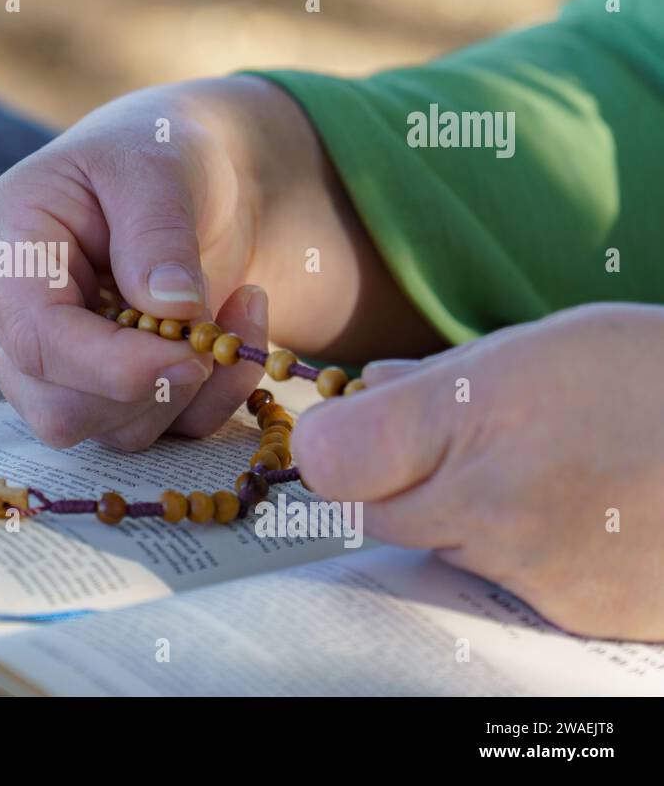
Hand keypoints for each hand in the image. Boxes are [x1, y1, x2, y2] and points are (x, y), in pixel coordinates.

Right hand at [0, 78, 274, 449]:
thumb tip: (171, 310)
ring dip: (190, 393)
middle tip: (213, 336)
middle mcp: (15, 320)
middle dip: (149, 389)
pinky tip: (237, 340)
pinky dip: (210, 402)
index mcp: (6, 251)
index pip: (34, 340)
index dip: (109, 366)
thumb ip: (156, 232)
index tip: (190, 356)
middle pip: (57, 408)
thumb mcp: (155, 164)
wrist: (177, 173)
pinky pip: (154, 432)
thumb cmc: (150, 150)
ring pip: (106, 432)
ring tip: (240, 312)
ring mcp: (56, 364)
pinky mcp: (104, 391)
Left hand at [293, 302, 663, 640]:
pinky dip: (520, 550)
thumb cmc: (655, 379)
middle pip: (377, 511)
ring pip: (441, 546)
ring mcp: (529, 573)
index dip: (334, 440)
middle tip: (466, 439)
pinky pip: (503, 582)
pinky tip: (578, 509)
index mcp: (470, 423)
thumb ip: (436, 375)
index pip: (330, 461)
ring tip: (544, 468)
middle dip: (397, 476)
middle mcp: (488, 510)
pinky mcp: (569, 616)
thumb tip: (369, 389)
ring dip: (463, 511)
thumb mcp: (538, 345)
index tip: (356, 420)